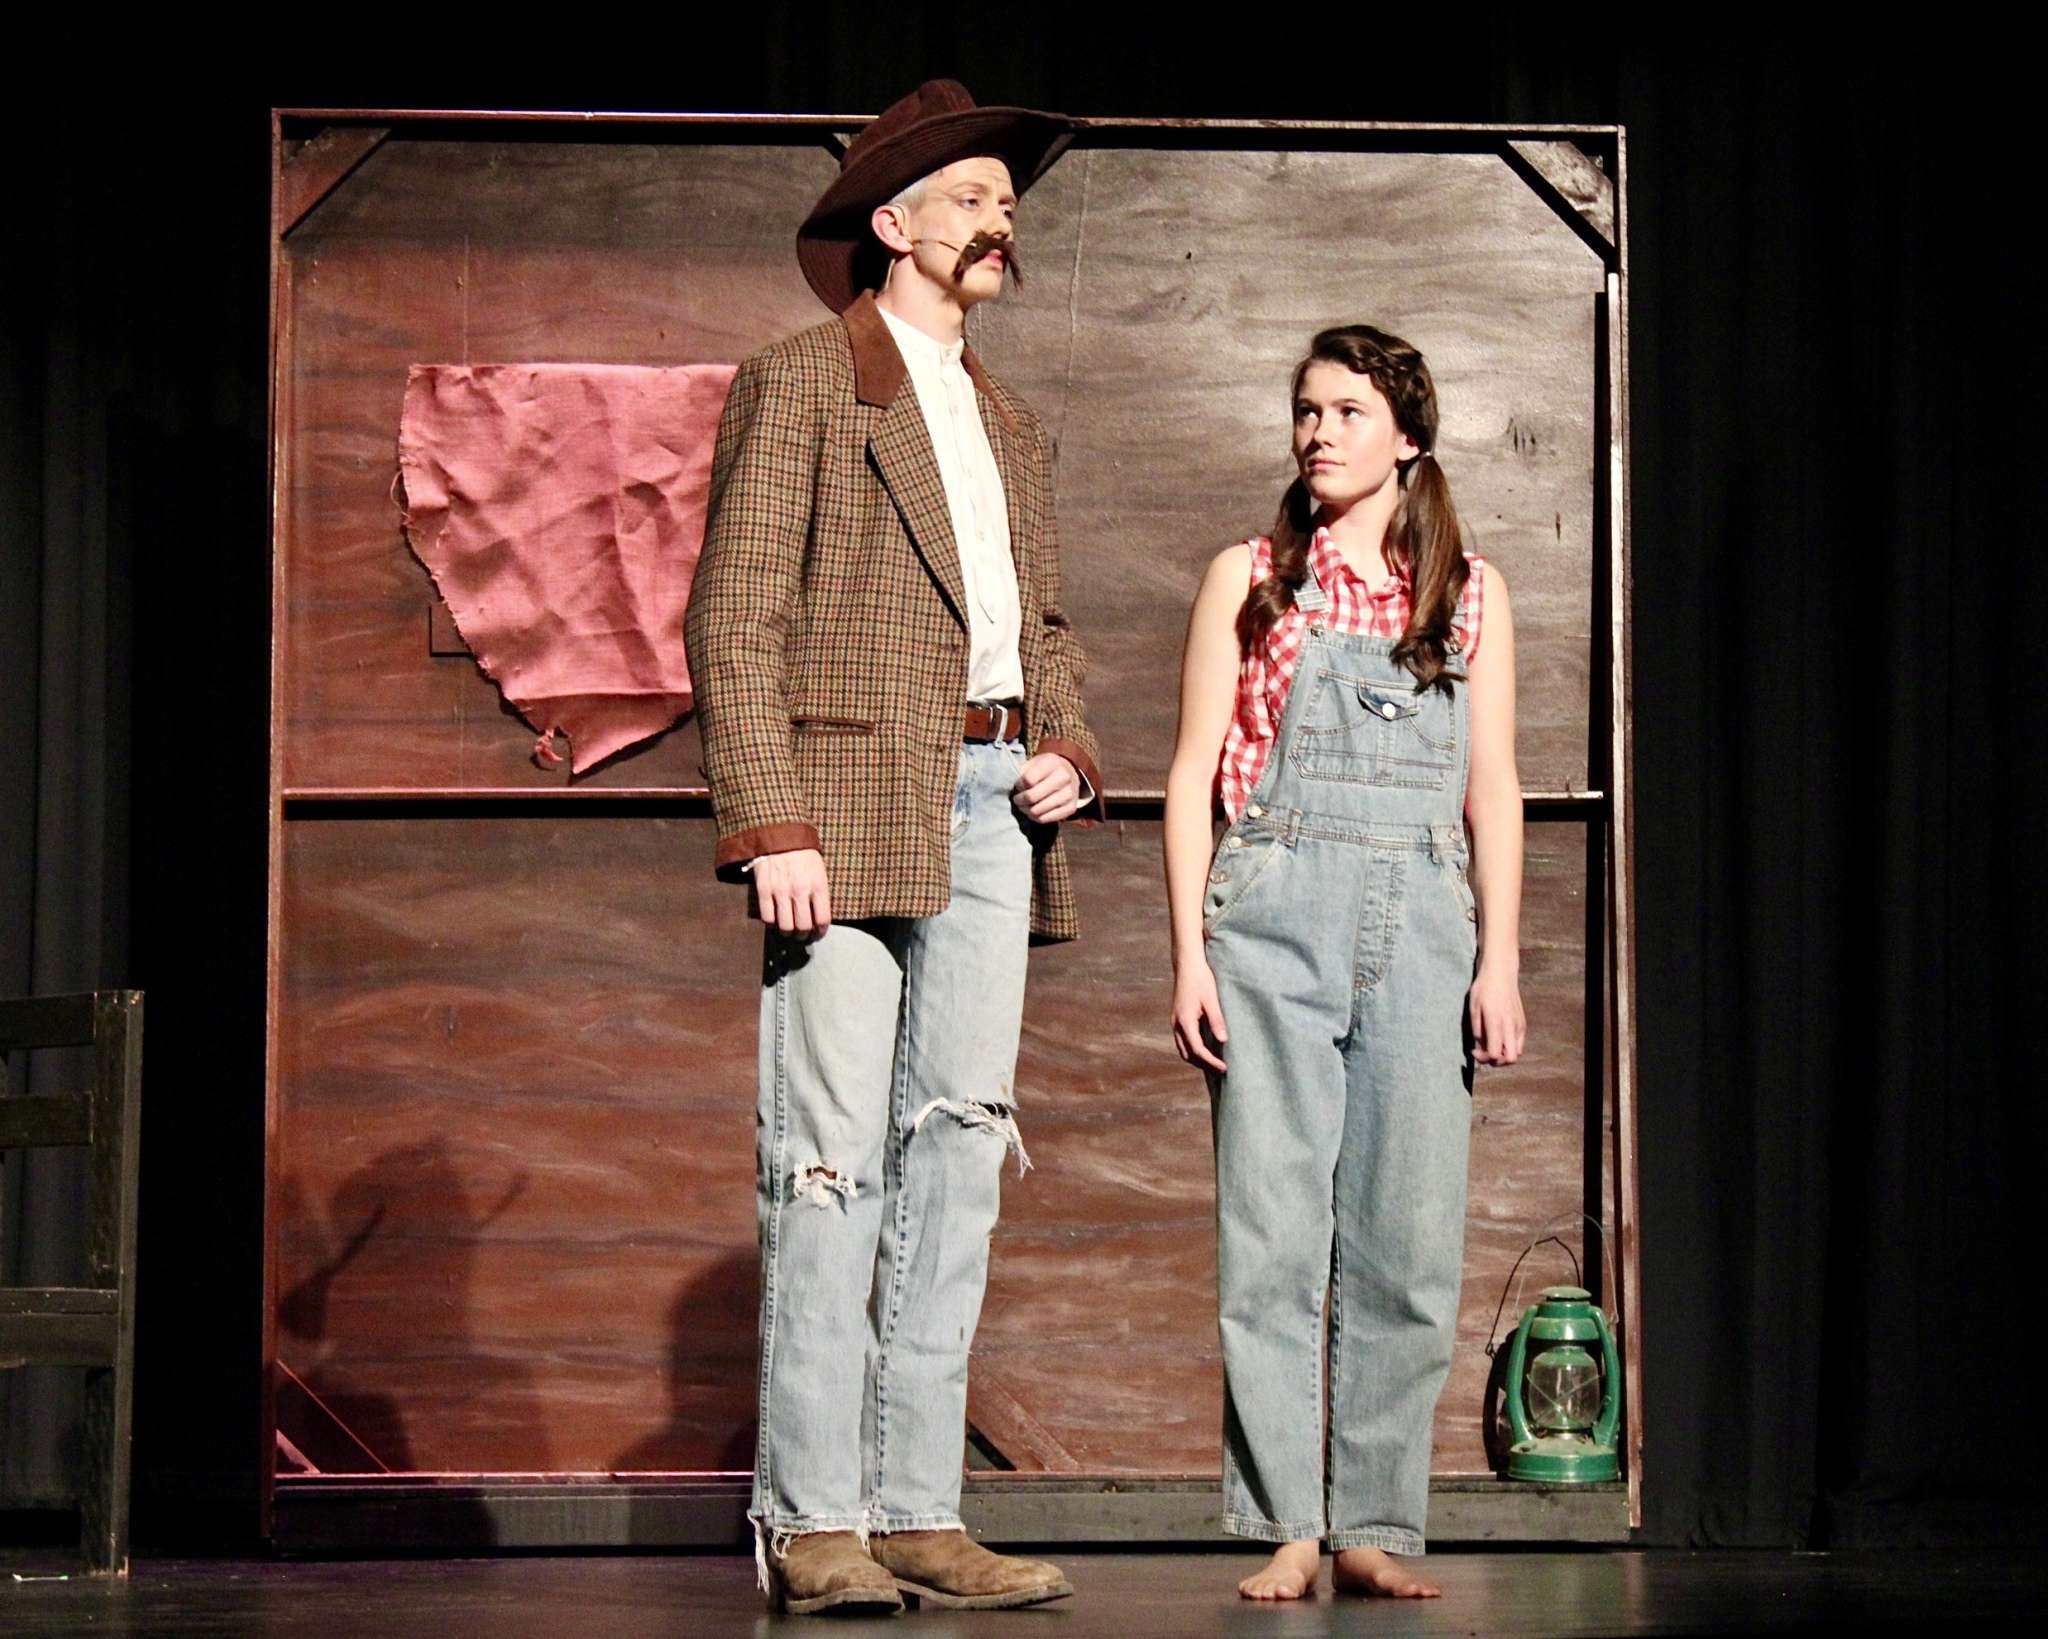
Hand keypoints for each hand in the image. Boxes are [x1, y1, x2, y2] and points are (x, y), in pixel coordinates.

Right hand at [752, 848, 830, 935]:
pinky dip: (771, 924)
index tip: (817, 934)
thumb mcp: (819, 869)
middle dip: (804, 936)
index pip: (822, 919)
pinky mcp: (763, 889)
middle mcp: (800, 890)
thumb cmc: (802, 851)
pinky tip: (774, 921)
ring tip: (788, 932)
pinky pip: (767, 917)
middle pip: (803, 927)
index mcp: (818, 885)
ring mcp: (780, 891)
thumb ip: (819, 891)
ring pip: (785, 926)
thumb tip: (817, 916)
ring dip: (788, 933)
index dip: (820, 932)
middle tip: (802, 936)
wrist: (778, 833)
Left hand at [1011, 752, 1082, 822]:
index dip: (1018, 786)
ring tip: (1024, 806)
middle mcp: (1064, 777)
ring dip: (1027, 810)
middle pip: (1032, 796)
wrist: (1068, 772)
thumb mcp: (1033, 763)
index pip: (1028, 780)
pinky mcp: (1071, 808)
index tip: (1017, 786)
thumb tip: (1012, 789)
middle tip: (1017, 800)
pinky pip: (1047, 819)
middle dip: (1020, 800)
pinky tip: (1033, 812)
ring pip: (1038, 810)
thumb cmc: (1045, 769)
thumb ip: (1022, 773)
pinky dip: (1036, 818)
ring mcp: (1070, 794)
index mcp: (1052, 762)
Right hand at [1171, 957, 1229, 1073]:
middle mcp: (1176, 1024)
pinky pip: (1183, 1041)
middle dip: (1203, 1065)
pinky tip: (1206, 1049)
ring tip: (1214, 1063)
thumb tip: (1223, 1040)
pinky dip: (1193, 1050)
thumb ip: (1217, 1020)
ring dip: (1197, 1059)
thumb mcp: (1211, 999)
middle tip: (1221, 1070)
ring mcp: (1175, 1022)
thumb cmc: (1201, 979)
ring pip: (1183, 1049)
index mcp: (1185, 1021)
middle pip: (1187, 1054)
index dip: (1211, 1061)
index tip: (1224, 1068)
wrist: (1187, 964)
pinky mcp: (1177, 1019)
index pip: (1197, 1050)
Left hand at [1467, 965, 1525, 1065]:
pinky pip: (1519, 1043)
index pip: (1495, 1054)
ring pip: (1517, 1053)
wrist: (1501, 973)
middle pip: (1510, 1059)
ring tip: (1490, 1045)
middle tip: (1484, 1053)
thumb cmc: (1484, 988)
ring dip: (1503, 1054)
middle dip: (1496, 1061)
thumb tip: (1480, 1045)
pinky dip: (1509, 1046)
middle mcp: (1511, 1026)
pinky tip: (1498, 1038)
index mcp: (1496, 1022)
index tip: (1474, 1050)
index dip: (1483, 1058)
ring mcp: (1519, 1025)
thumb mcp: (1473, 1007)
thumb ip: (1477, 1029)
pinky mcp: (1522, 1023)